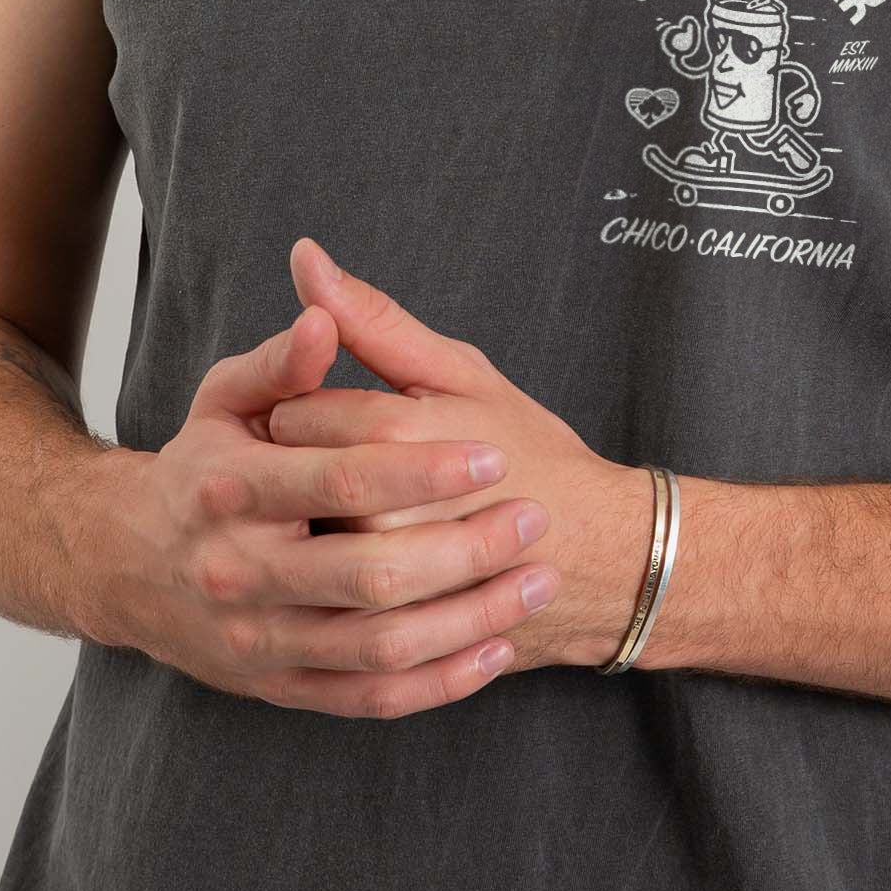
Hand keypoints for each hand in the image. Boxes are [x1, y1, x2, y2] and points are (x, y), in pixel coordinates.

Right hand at [87, 296, 562, 716]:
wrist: (127, 566)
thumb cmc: (201, 468)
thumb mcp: (224, 400)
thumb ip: (279, 361)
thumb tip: (322, 313)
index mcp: (230, 489)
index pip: (339, 480)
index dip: (422, 470)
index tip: (493, 456)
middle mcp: (239, 573)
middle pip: (369, 574)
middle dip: (464, 548)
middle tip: (533, 519)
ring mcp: (259, 640)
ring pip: (380, 645)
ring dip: (470, 618)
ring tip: (536, 580)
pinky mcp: (280, 687)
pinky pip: (373, 698)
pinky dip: (441, 681)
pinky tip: (495, 647)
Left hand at [268, 237, 653, 674]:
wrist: (602, 557)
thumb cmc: (532, 452)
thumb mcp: (460, 372)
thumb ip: (373, 319)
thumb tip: (304, 254)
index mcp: (391, 432)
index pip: (293, 410)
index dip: (319, 412)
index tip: (358, 422)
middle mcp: (377, 512)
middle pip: (288, 482)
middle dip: (315, 475)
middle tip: (371, 476)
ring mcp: (382, 585)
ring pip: (301, 549)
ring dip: (323, 534)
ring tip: (374, 523)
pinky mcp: (391, 636)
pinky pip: (327, 610)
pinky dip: (340, 593)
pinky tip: (382, 573)